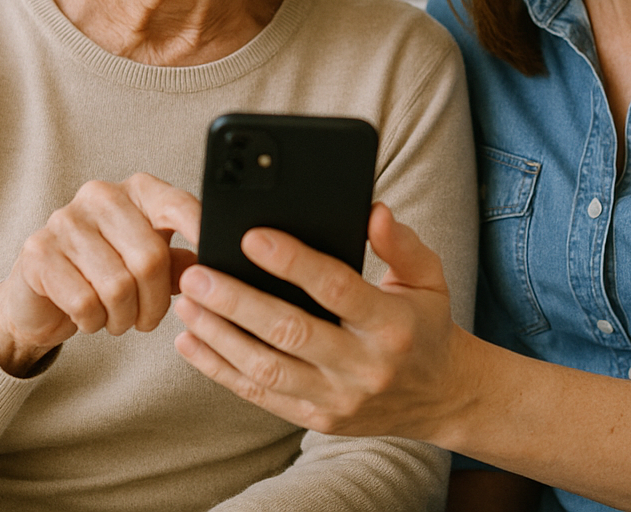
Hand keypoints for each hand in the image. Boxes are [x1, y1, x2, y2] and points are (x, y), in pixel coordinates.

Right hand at [0, 173, 200, 375]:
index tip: (218, 258)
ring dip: (123, 318)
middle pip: (149, 258)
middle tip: (148, 320)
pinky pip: (84, 302)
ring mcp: (65, 220)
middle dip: (155, 303)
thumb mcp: (148, 266)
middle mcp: (101, 196)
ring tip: (118, 319)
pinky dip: (93, 322)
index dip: (201, 230)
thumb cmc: (104, 277)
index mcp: (137, 191)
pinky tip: (89, 317)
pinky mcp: (38, 252)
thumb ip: (180, 262)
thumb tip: (220, 266)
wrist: (41, 300)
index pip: (177, 205)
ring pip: (117, 285)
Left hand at [173, 202, 469, 440]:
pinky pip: (260, 395)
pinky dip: (220, 369)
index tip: (252, 236)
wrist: (442, 397)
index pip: (337, 289)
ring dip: (220, 336)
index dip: (293, 262)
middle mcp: (364, 366)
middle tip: (197, 273)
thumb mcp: (428, 277)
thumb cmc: (426, 324)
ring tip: (187, 304)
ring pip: (267, 368)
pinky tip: (192, 342)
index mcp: (392, 324)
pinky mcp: (316, 419)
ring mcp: (338, 399)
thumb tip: (373, 210)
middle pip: (290, 332)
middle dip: (237, 301)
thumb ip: (401, 242)